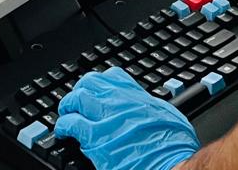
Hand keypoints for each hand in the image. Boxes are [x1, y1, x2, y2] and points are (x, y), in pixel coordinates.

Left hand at [55, 68, 200, 169]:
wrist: (173, 166)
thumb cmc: (175, 149)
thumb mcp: (170, 118)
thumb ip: (153, 110)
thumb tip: (149, 111)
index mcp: (138, 97)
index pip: (112, 76)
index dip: (99, 83)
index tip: (95, 91)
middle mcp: (120, 102)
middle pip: (89, 83)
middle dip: (79, 92)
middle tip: (74, 103)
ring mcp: (107, 118)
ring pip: (76, 99)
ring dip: (68, 107)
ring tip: (65, 115)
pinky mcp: (97, 140)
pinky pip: (71, 124)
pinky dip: (63, 126)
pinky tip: (62, 132)